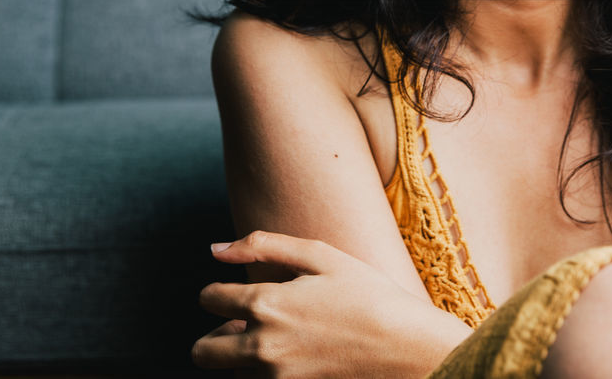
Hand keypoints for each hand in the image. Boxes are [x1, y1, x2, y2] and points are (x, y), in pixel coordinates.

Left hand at [193, 230, 470, 377]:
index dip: (219, 292)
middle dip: (215, 334)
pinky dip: (265, 374)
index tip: (235, 293)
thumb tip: (216, 250)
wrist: (410, 349)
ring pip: (230, 373)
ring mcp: (276, 378)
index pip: (208, 298)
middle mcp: (262, 347)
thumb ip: (263, 246)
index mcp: (265, 305)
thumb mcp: (322, 256)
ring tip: (278, 343)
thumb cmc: (370, 295)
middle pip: (201, 351)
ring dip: (241, 358)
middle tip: (244, 325)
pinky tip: (293, 360)